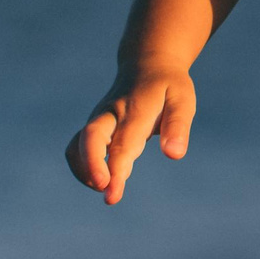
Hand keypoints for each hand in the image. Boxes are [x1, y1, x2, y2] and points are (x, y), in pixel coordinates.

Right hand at [66, 62, 195, 205]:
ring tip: (106, 189)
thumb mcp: (182, 100)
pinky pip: (76, 147)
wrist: (147, 63)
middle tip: (106, 195)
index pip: (122, 144)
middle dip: (92, 168)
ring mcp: (98, 119)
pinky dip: (82, 167)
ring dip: (84, 171)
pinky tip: (102, 180)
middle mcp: (110, 114)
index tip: (112, 195)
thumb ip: (178, 127)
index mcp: (134, 110)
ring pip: (77, 145)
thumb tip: (174, 155)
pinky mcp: (93, 126)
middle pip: (90, 139)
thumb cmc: (168, 86)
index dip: (116, 171)